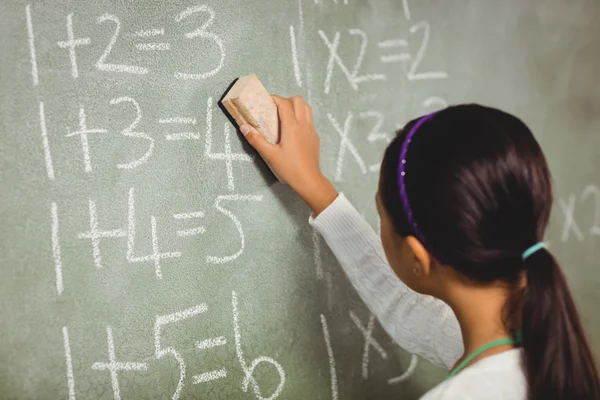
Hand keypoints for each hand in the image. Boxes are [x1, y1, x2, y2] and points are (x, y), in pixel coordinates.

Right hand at [240, 95, 336, 215]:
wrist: (309, 180)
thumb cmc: (289, 169)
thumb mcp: (270, 155)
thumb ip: (256, 140)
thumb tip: (243, 126)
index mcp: (292, 127)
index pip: (284, 103)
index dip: (275, 98)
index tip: (266, 101)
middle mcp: (303, 125)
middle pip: (298, 100)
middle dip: (286, 100)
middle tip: (276, 108)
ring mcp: (311, 130)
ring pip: (307, 108)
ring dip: (296, 107)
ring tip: (285, 116)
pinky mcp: (315, 137)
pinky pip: (310, 120)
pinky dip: (302, 117)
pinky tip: (293, 130)